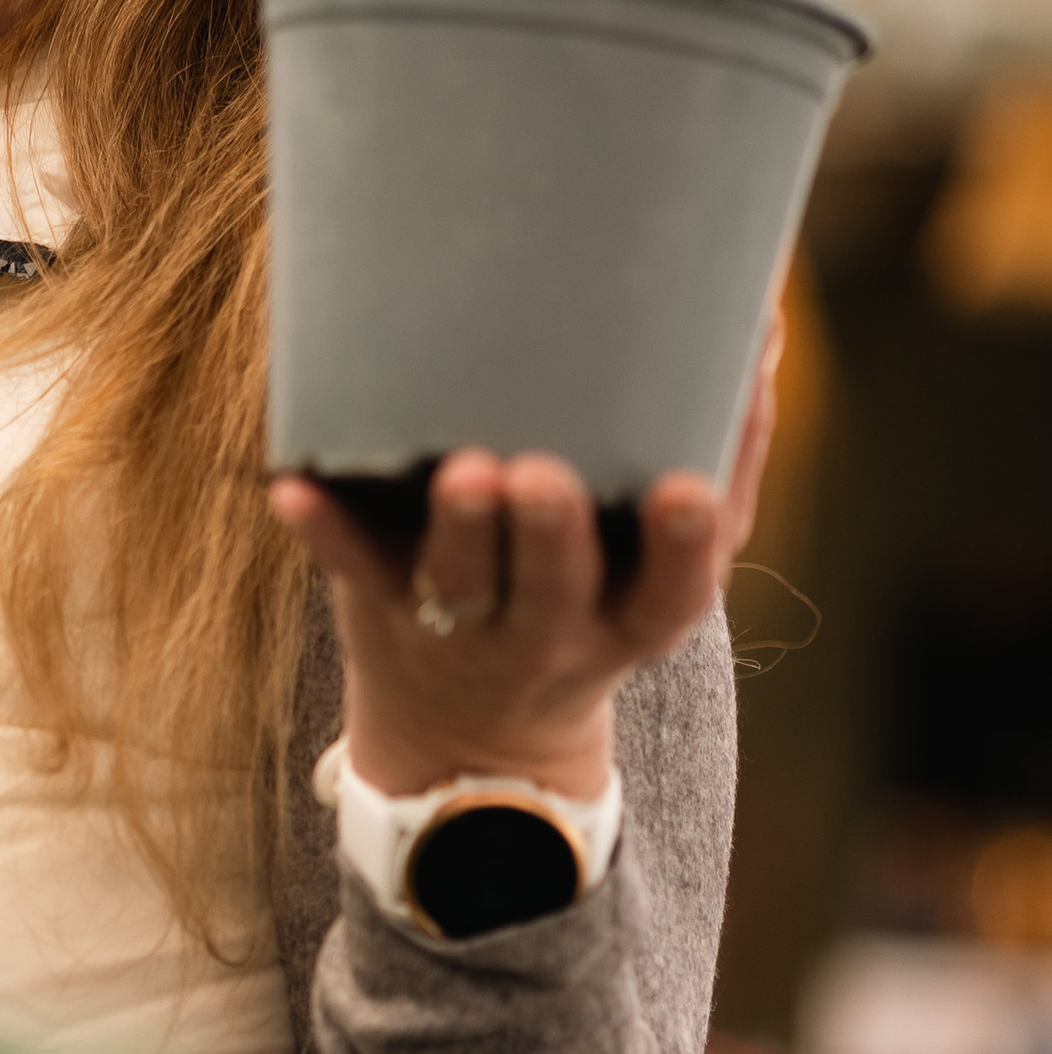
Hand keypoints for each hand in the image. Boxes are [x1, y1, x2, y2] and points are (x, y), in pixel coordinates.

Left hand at [269, 325, 781, 802]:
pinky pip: (351, 570)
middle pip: (553, 594)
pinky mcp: (381, 604)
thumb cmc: (592, 596)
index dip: (681, 549)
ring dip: (457, 533)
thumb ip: (724, 451)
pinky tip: (292, 486)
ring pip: (457, 587)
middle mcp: (548, 633)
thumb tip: (762, 319)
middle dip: (549, 538)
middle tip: (538, 476)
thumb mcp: (668, 561)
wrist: (475, 734)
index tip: (685, 490)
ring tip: (462, 474)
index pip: (673, 594)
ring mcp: (459, 626)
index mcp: (633, 615)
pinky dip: (323, 530)